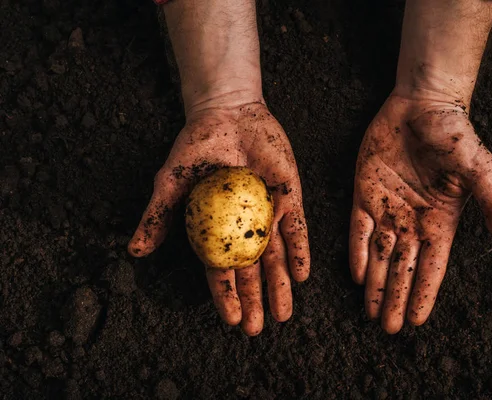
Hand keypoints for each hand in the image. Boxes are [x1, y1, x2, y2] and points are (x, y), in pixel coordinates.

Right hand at [128, 102, 309, 335]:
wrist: (226, 114)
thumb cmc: (195, 148)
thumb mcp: (171, 183)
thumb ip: (158, 216)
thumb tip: (135, 252)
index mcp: (217, 230)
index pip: (222, 269)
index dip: (226, 295)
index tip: (232, 320)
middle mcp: (245, 228)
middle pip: (252, 270)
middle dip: (255, 300)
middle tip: (257, 329)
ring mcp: (268, 213)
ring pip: (277, 256)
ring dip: (281, 285)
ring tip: (283, 313)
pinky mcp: (289, 196)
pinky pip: (297, 228)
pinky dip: (300, 250)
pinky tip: (302, 275)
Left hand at [349, 95, 491, 332]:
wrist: (423, 104)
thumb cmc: (455, 135)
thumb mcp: (480, 170)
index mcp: (440, 221)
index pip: (431, 266)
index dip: (423, 293)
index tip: (415, 321)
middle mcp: (412, 221)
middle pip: (402, 267)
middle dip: (394, 298)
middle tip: (387, 328)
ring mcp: (387, 208)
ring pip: (378, 255)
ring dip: (374, 284)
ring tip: (370, 313)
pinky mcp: (365, 193)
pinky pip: (358, 229)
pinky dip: (356, 251)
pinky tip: (356, 275)